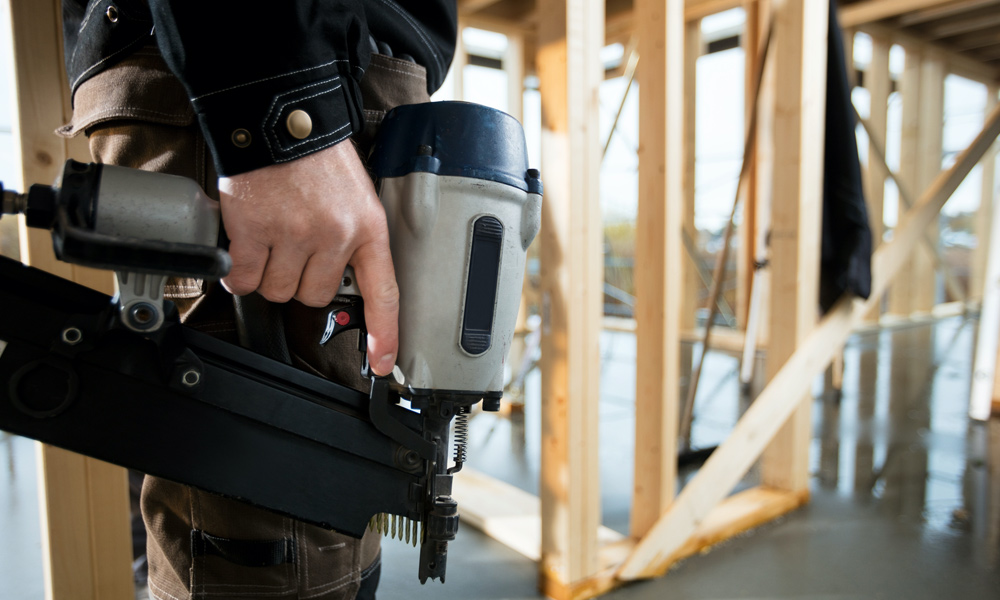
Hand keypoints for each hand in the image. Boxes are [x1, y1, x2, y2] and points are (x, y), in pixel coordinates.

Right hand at [218, 141, 397, 375]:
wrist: (280, 117)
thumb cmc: (316, 156)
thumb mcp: (355, 196)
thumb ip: (352, 238)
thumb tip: (338, 279)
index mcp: (368, 227)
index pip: (383, 293)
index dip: (384, 334)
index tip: (380, 362)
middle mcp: (335, 235)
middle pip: (314, 296)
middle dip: (300, 278)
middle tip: (293, 244)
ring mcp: (294, 235)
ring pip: (278, 291)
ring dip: (268, 273)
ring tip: (270, 235)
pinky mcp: (254, 232)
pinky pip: (244, 279)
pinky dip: (239, 269)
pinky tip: (244, 242)